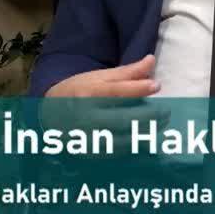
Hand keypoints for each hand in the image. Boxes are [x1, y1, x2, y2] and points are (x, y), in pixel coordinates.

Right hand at [40, 55, 168, 144]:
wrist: (49, 117)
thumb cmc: (78, 92)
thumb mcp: (98, 77)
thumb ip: (126, 73)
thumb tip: (151, 60)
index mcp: (88, 95)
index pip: (117, 93)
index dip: (139, 89)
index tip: (156, 85)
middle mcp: (87, 118)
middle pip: (123, 119)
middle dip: (149, 116)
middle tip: (165, 112)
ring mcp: (89, 139)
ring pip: (123, 139)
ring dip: (146, 133)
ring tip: (160, 124)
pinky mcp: (91, 153)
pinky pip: (118, 153)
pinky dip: (135, 146)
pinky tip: (146, 138)